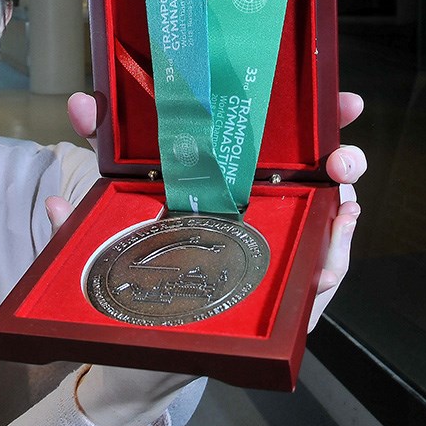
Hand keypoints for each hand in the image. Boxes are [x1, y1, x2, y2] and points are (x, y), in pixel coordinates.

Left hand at [47, 91, 367, 328]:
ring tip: (342, 198)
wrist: (145, 327)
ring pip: (333, 215)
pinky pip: (324, 269)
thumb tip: (79, 102)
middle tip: (339, 152)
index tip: (337, 97)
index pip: (284, 136)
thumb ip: (100, 145)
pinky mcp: (283, 283)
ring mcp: (281, 241)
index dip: (315, 114)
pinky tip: (329, 251)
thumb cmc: (142, 252)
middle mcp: (268, 201)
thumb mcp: (115, 196)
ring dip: (346, 204)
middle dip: (344, 152)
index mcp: (236, 173)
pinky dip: (335, 257)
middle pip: (321, 170)